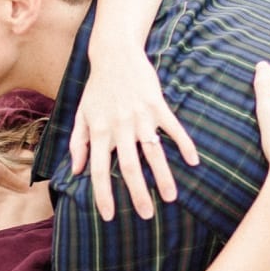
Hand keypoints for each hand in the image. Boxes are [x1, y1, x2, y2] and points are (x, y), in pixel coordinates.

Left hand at [69, 52, 199, 220]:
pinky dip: (184, 145)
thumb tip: (76, 171)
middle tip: (146, 215)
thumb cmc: (97, 88)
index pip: (98, 170)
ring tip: (172, 197)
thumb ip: (77, 144)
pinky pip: (173, 129)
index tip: (110, 216)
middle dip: (138, 194)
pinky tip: (194, 162)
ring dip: (163, 177)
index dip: (103, 195)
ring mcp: (140, 117)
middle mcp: (119, 127)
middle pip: (128, 168)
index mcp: (98, 132)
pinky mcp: (157, 106)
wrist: (114, 54)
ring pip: (153, 153)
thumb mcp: (81, 115)